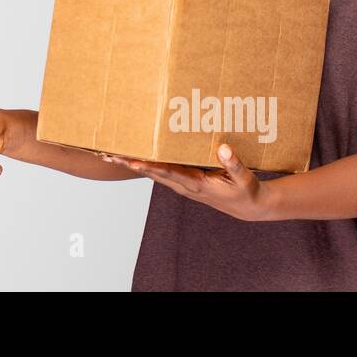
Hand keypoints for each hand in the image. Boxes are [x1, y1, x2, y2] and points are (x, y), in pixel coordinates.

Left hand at [106, 143, 271, 221]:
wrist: (248, 207)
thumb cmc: (246, 191)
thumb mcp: (245, 179)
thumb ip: (234, 164)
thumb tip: (223, 148)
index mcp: (197, 184)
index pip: (168, 174)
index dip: (150, 167)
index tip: (132, 161)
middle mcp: (184, 185)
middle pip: (152, 174)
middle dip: (130, 164)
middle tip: (108, 155)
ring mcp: (182, 184)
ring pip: (153, 173)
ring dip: (133, 165)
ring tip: (111, 155)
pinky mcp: (184, 181)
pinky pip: (161, 172)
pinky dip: (145, 165)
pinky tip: (134, 157)